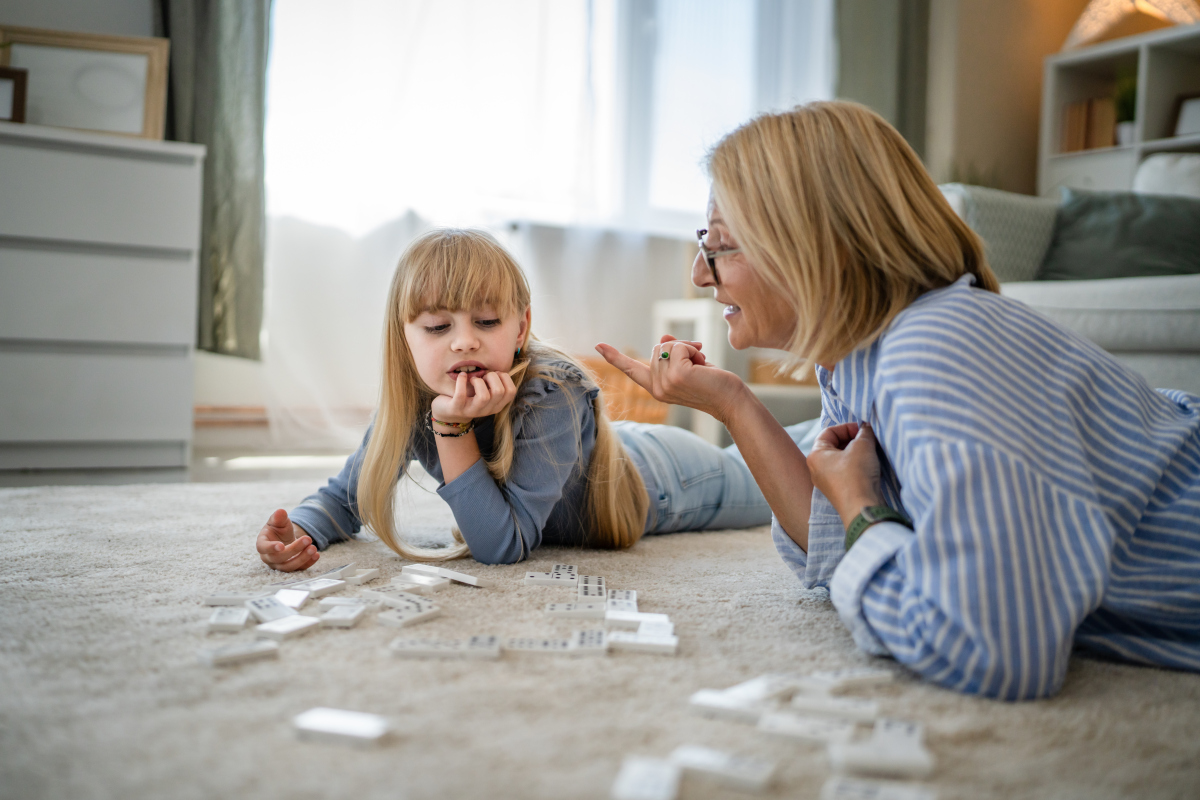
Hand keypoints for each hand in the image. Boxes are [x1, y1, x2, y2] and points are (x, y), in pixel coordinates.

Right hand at [256, 509, 319, 571]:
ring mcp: (279, 564)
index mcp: (262, 543)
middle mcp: (268, 557)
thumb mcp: (278, 521)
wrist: (284, 537)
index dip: (271, 548)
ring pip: (289, 566)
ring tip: (313, 548)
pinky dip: (308, 563)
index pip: (263, 548)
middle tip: (307, 539)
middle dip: (294, 549)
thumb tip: (280, 512)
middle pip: (279, 558)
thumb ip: (278, 517)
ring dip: (302, 558)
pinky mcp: (290, 567)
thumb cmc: (278, 528)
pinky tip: (316, 555)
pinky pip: (299, 569)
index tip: (281, 546)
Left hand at [430, 369, 517, 424]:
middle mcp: (487, 410)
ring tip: (473, 379)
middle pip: (499, 391)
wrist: (449, 414)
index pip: (511, 392)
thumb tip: (497, 371)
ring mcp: (472, 410)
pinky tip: (462, 376)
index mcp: (497, 405)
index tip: (495, 374)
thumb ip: (494, 384)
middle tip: (483, 376)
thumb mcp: (486, 392)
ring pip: (484, 396)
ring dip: (478, 381)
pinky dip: (461, 381)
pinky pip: (461, 395)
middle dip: (492, 377)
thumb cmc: (469, 397)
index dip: (505, 378)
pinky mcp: (457, 409)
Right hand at [594, 335, 743, 422]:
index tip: (598, 345)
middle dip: (680, 348)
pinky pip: (679, 346)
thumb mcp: (689, 366)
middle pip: (658, 348)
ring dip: (688, 349)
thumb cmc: (713, 384)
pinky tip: (702, 364)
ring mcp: (665, 383)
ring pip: (668, 346)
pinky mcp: (676, 376)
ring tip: (701, 366)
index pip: (632, 370)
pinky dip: (693, 349)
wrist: (731, 401)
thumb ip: (673, 354)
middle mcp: (657, 389)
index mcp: (657, 389)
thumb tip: (664, 338)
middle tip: (698, 362)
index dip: (615, 357)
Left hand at [807, 422, 884, 526]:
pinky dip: (856, 467)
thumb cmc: (857, 474)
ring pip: (840, 460)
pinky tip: (869, 468)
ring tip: (870, 452)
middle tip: (868, 440)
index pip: (829, 432)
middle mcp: (816, 469)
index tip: (862, 429)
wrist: (862, 508)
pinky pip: (844, 473)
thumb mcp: (863, 446)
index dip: (847, 427)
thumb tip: (866, 427)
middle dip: (852, 440)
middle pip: (833, 446)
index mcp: (815, 455)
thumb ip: (864, 432)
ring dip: (855, 453)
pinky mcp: (837, 493)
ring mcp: (825, 483)